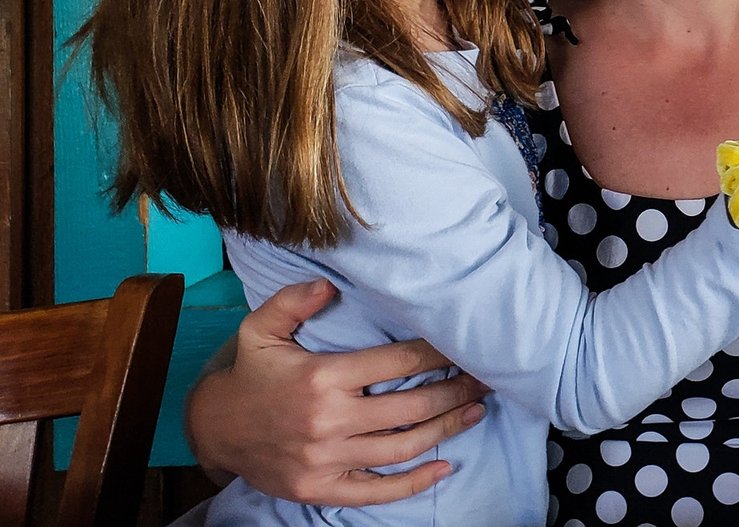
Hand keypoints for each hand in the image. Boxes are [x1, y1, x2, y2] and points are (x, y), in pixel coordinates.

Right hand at [188, 279, 489, 505]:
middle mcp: (329, 420)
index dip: (436, 353)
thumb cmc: (249, 374)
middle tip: (485, 377)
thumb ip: (293, 301)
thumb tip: (329, 285)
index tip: (463, 345)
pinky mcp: (323, 488)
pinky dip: (415, 482)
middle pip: (411, 406)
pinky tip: (445, 466)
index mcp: (322, 377)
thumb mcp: (260, 329)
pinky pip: (378, 490)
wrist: (214, 430)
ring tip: (475, 410)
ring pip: (402, 446)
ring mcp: (327, 459)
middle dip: (455, 390)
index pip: (396, 363)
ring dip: (447, 429)